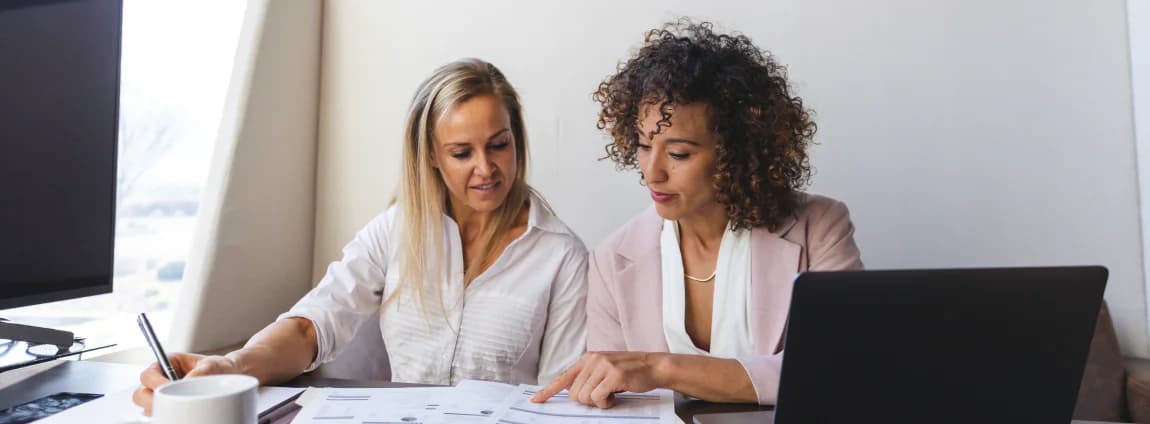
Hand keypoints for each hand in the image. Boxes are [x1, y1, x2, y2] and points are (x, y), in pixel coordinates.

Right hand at [131, 352, 241, 415]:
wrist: (231, 377)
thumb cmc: (220, 367)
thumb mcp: (213, 365)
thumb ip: (200, 372)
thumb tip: (187, 382)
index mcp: (168, 364)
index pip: (148, 374)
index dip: (154, 383)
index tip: (167, 388)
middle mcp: (162, 380)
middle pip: (141, 393)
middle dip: (152, 400)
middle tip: (169, 404)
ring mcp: (163, 396)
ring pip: (146, 407)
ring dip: (158, 410)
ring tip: (177, 409)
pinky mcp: (169, 408)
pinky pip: (159, 415)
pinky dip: (165, 416)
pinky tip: (179, 416)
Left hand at [530, 351, 664, 408]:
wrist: (653, 366)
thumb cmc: (629, 372)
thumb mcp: (605, 369)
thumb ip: (588, 377)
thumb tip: (571, 393)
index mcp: (587, 359)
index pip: (563, 377)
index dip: (548, 391)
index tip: (535, 400)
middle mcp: (592, 360)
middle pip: (574, 394)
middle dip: (588, 401)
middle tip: (604, 395)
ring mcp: (603, 366)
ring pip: (585, 397)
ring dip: (599, 402)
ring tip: (611, 393)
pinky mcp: (614, 375)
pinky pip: (598, 398)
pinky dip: (606, 403)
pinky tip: (616, 395)